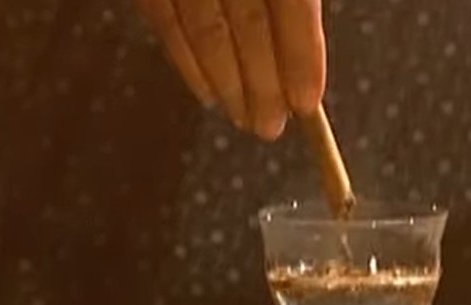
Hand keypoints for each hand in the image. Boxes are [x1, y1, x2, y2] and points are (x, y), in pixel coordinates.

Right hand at [135, 0, 324, 138]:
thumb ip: (293, 5)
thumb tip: (299, 64)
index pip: (293, 6)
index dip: (301, 58)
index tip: (306, 103)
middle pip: (249, 25)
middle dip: (264, 85)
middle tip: (271, 127)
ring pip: (206, 31)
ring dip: (228, 84)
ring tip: (245, 119)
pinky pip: (164, 21)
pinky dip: (187, 63)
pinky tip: (206, 94)